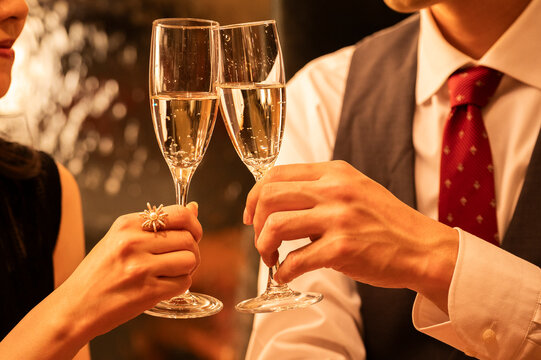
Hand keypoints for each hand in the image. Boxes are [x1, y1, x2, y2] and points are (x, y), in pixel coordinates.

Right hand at [56, 203, 201, 338]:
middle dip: (192, 249)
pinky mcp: (148, 292)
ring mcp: (141, 268)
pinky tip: (165, 286)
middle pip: (188, 238)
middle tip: (182, 259)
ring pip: (190, 260)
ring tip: (172, 273)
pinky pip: (184, 283)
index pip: (179, 214)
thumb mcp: (120, 239)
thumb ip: (156, 224)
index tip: (192, 234)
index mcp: (127, 224)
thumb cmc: (99, 273)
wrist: (75, 307)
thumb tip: (194, 208)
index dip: (193, 225)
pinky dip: (180, 285)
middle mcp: (134, 242)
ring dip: (188, 268)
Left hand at [244, 161, 457, 310]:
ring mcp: (339, 218)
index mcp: (335, 173)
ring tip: (271, 258)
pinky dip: (283, 271)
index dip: (254, 196)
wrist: (422, 248)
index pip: (276, 174)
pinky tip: (286, 275)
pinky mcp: (343, 248)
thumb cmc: (386, 222)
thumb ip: (320, 189)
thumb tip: (280, 204)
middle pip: (270, 196)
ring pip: (276, 225)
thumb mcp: (355, 190)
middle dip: (255, 222)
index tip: (252, 216)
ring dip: (264, 246)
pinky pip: (295, 259)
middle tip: (261, 240)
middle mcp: (335, 190)